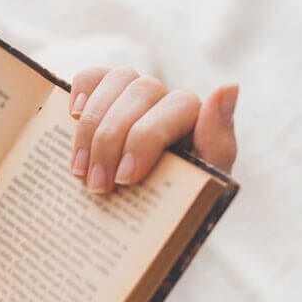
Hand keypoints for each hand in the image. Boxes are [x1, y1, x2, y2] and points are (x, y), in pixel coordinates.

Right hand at [67, 67, 237, 193]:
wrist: (146, 225)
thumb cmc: (176, 205)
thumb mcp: (204, 186)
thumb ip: (218, 141)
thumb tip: (229, 86)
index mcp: (197, 118)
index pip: (178, 104)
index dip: (146, 137)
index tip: (126, 179)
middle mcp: (167, 99)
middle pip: (141, 92)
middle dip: (112, 139)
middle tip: (98, 186)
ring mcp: (135, 95)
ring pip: (117, 80)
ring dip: (92, 125)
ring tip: (80, 171)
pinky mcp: (105, 99)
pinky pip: (93, 76)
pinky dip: (80, 91)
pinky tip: (72, 117)